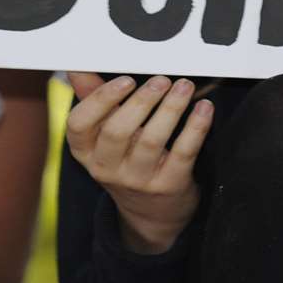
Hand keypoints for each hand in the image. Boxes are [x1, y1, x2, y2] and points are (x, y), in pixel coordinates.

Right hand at [65, 73, 211, 254]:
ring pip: (152, 141)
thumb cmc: (127, 161)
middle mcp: (107, 168)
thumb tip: (77, 68)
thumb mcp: (105, 138)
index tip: (125, 80)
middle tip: (162, 79)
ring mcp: (138, 180)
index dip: (99, 100)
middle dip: (141, 101)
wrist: (152, 214)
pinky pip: (183, 153)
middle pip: (116, 131)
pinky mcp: (169, 186)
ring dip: (171, 109)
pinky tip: (204, 108)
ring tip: (185, 86)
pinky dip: (196, 127)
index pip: (78, 125)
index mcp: (86, 152)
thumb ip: (94, 102)